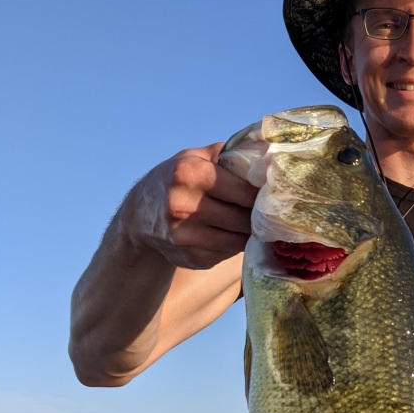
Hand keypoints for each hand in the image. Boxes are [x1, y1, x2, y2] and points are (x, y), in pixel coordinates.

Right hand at [122, 142, 257, 269]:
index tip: (273, 195)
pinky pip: (227, 253)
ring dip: (249, 233)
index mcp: (189, 174)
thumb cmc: (176, 180)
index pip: (245, 190)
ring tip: (250, 223)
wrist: (140, 216)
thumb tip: (266, 155)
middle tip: (267, 212)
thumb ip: (228, 154)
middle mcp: (184, 205)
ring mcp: (186, 236)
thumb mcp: (194, 157)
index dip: (263, 194)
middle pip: (244, 218)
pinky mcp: (191, 257)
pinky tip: (228, 234)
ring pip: (239, 240)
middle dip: (259, 216)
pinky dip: (233, 244)